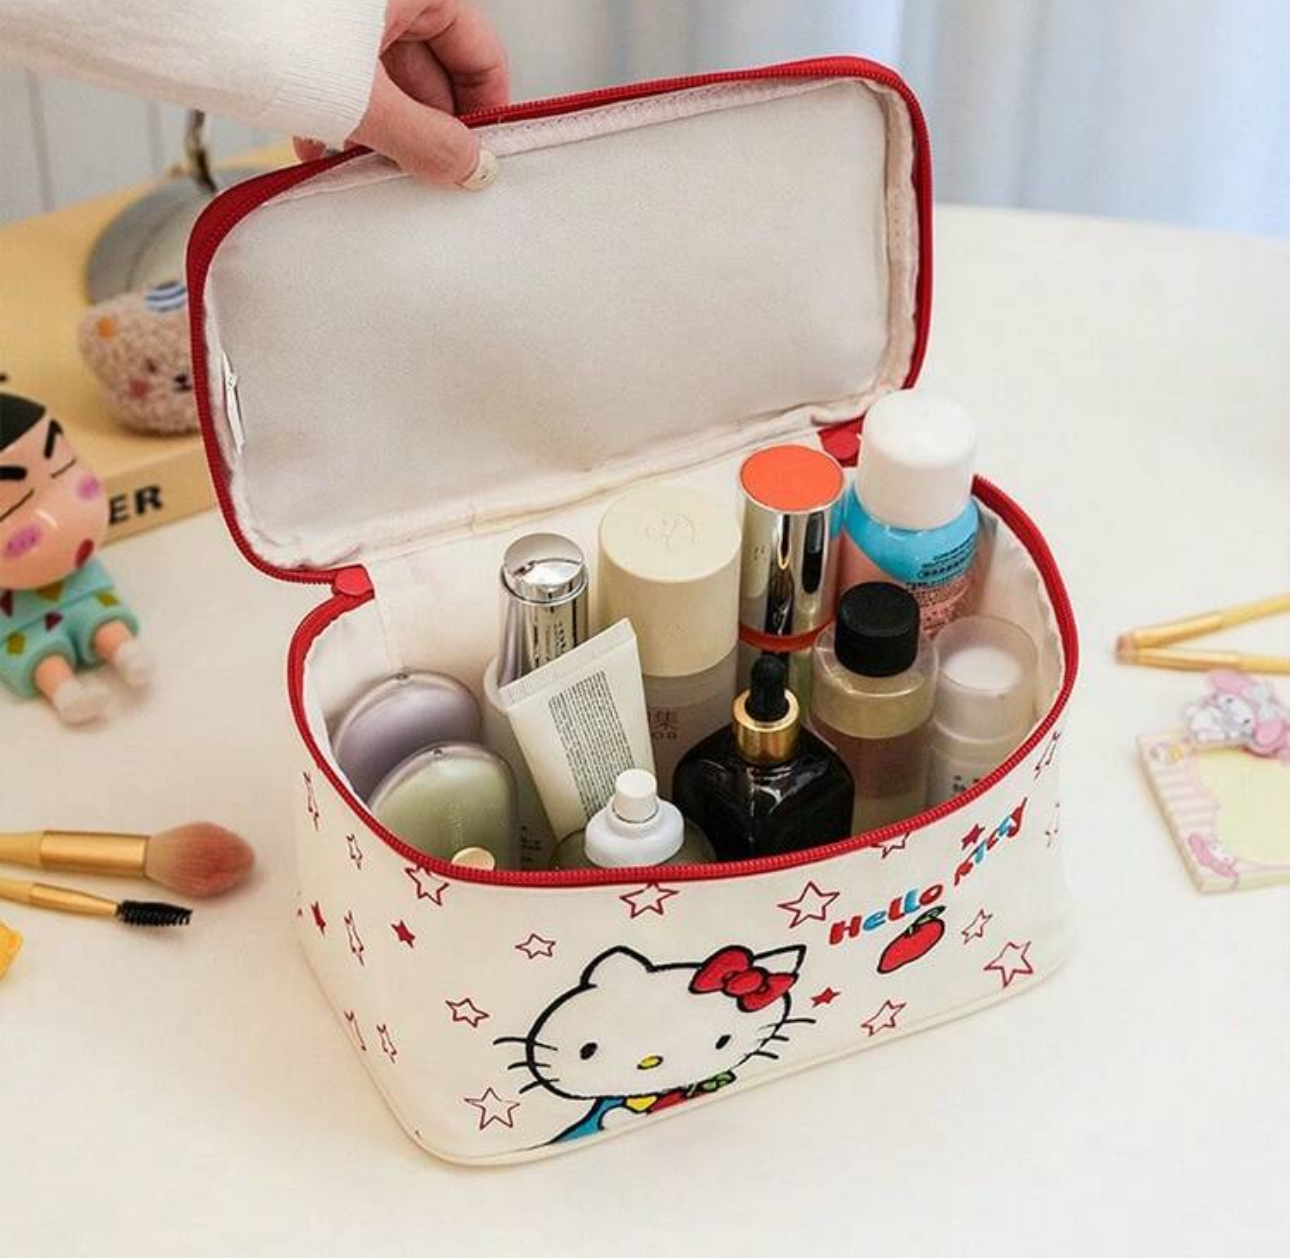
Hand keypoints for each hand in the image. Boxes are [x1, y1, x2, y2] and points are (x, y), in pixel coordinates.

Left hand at [294, 0, 508, 187]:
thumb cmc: (262, 18)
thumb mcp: (360, 95)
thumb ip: (423, 139)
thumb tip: (468, 168)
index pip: (482, 57)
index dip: (484, 116)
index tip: (473, 165)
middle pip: (434, 73)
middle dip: (424, 133)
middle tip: (417, 178)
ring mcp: (349, 10)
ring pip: (386, 79)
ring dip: (377, 130)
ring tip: (358, 168)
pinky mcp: (308, 26)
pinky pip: (343, 73)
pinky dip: (336, 112)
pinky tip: (317, 147)